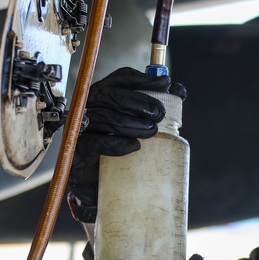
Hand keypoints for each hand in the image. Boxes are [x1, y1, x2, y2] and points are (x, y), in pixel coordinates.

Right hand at [67, 67, 183, 222]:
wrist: (99, 181)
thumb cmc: (118, 147)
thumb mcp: (137, 124)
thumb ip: (154, 106)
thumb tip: (178, 91)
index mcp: (105, 95)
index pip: (122, 78)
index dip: (144, 78)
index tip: (166, 84)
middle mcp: (90, 106)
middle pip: (111, 94)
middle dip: (139, 102)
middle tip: (160, 114)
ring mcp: (82, 127)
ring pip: (106, 117)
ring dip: (133, 123)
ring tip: (152, 131)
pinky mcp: (79, 148)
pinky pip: (96, 142)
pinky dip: (117, 143)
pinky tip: (134, 146)